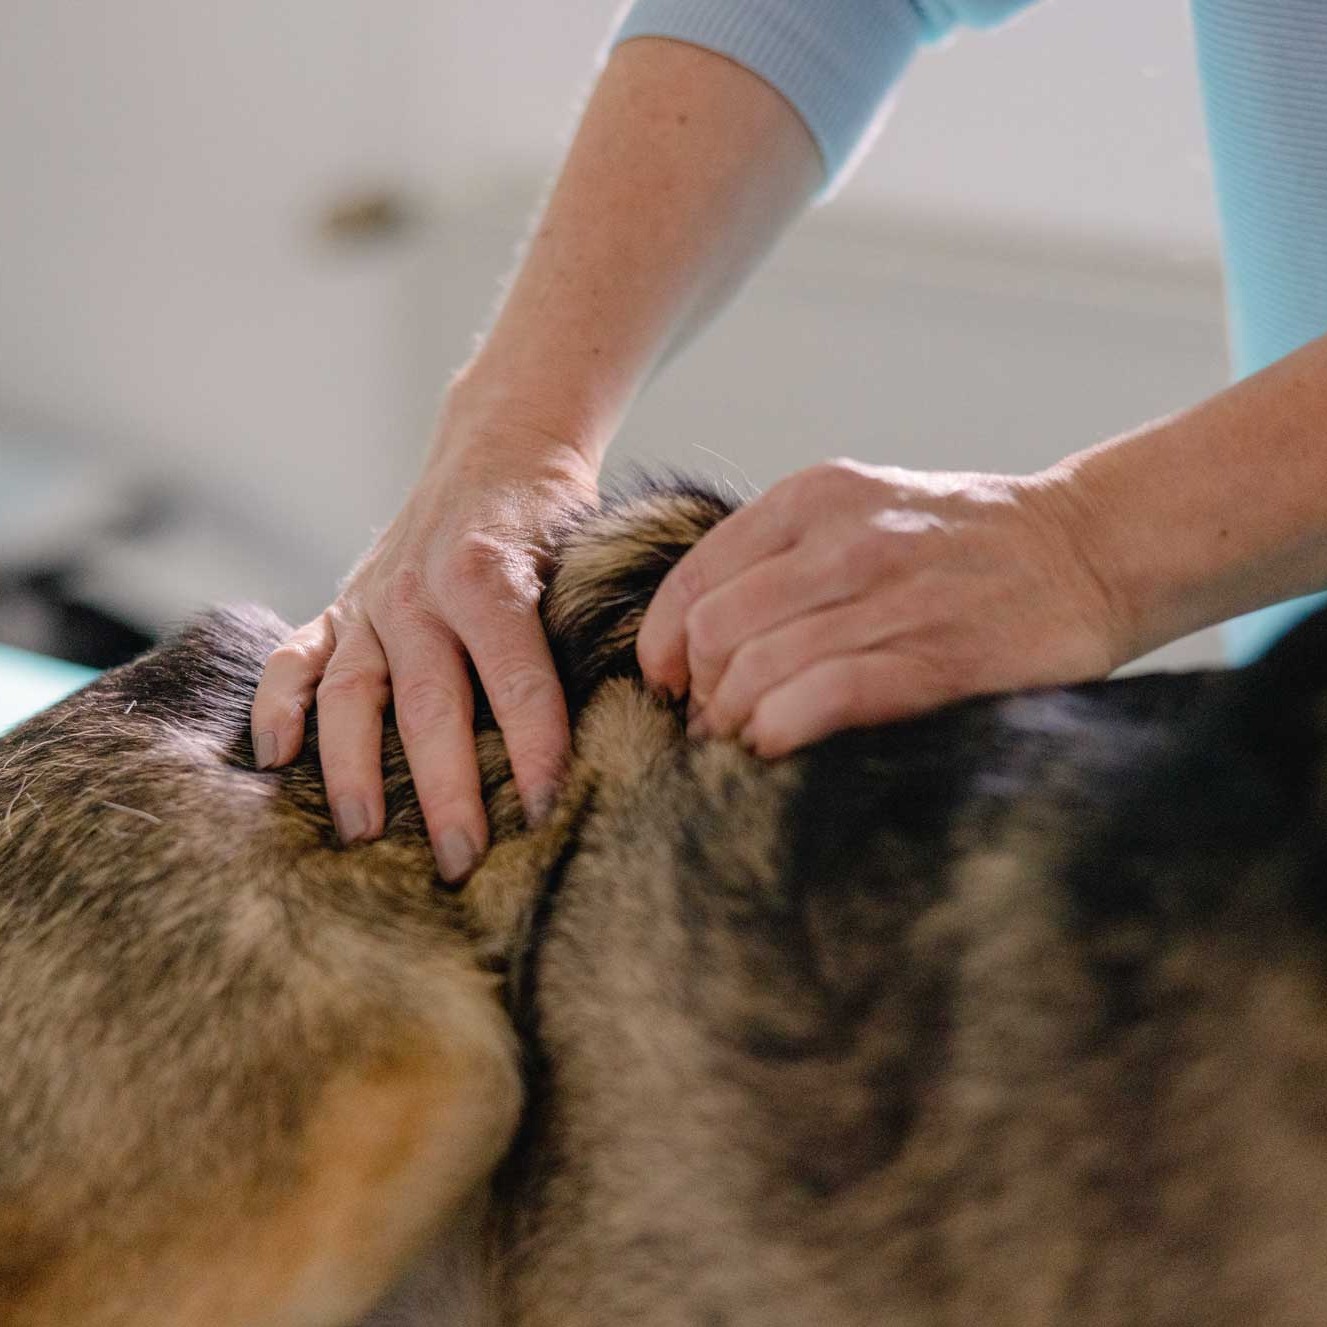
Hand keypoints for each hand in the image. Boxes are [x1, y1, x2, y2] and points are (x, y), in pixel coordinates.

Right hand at [250, 398, 597, 881]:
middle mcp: (420, 588)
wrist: (498, 449)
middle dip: (445, 789)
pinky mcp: (341, 606)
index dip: (535, 747)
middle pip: (430, 703)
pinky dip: (277, 705)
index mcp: (492, 574)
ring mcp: (372, 600)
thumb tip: (624, 728)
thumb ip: (584, 637)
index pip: (516, 678)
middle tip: (462, 860)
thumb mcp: (583, 564)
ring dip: (353, 766)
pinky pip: (295, 657)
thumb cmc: (555, 523)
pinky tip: (275, 759)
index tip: (549, 809)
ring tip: (362, 835)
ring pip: (352, 692)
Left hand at [636, 458, 1124, 757]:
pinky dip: (782, 731)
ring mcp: (894, 596)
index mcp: (816, 497)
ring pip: (759, 669)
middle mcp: (847, 538)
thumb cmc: (958, 545)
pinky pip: (824, 698)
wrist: (1087, 547)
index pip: (694, 578)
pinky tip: (781, 746)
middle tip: (714, 728)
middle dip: (700, 695)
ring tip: (748, 743)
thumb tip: (696, 644)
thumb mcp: (862, 513)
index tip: (671, 686)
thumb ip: (781, 559)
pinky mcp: (939, 656)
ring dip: (736, 724)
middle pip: (715, 632)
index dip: (663, 646)